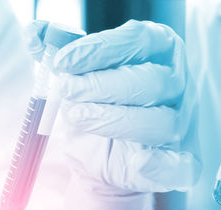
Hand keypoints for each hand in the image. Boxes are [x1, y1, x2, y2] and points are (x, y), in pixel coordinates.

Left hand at [25, 20, 200, 192]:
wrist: (102, 156)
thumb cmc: (95, 109)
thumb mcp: (77, 79)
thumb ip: (61, 55)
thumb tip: (37, 33)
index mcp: (159, 55)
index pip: (143, 41)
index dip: (104, 48)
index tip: (65, 61)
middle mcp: (177, 86)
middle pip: (155, 81)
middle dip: (106, 86)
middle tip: (67, 91)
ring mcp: (184, 124)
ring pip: (164, 121)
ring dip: (118, 121)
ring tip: (78, 118)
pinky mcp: (183, 160)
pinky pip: (183, 165)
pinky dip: (161, 165)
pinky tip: (137, 162)